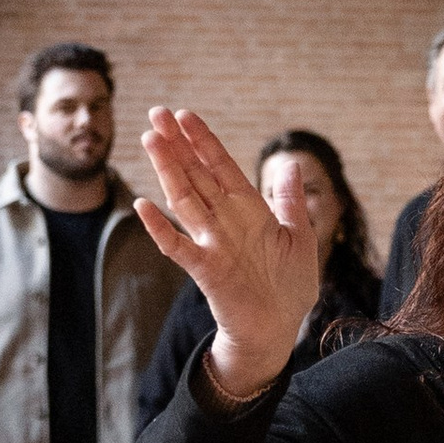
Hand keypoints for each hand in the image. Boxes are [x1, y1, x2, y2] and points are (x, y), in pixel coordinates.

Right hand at [136, 105, 319, 396]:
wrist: (279, 330)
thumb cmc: (289, 286)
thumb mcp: (300, 236)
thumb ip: (290, 201)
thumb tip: (290, 162)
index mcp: (249, 210)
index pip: (221, 167)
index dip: (204, 141)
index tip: (185, 114)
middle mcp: (225, 221)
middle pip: (196, 175)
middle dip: (178, 144)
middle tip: (157, 113)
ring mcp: (211, 244)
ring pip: (184, 199)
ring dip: (167, 170)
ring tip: (151, 140)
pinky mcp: (205, 270)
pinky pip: (178, 247)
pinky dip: (160, 228)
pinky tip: (143, 206)